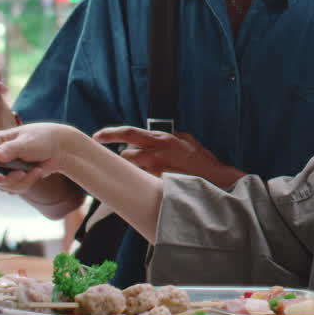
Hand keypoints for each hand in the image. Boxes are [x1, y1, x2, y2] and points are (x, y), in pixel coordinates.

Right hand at [0, 123, 79, 193]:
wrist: (60, 148)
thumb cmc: (43, 138)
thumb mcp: (27, 142)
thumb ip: (10, 149)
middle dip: (7, 179)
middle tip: (20, 174)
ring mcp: (5, 169)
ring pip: (3, 185)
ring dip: (21, 181)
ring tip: (35, 170)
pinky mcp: (14, 178)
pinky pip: (15, 188)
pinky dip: (27, 182)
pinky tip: (37, 172)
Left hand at [92, 126, 237, 182]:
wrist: (215, 179)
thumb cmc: (204, 162)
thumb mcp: (188, 142)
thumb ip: (172, 137)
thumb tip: (164, 136)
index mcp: (163, 138)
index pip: (129, 132)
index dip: (110, 134)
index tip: (98, 136)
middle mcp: (156, 151)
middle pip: (125, 152)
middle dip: (122, 156)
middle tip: (117, 158)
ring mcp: (156, 168)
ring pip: (132, 167)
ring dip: (135, 168)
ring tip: (148, 171)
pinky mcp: (157, 181)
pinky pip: (142, 179)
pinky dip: (144, 178)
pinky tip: (156, 180)